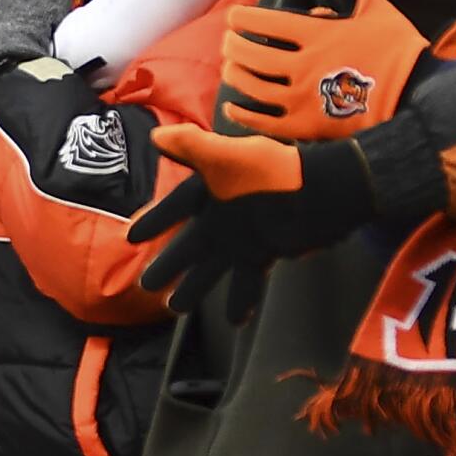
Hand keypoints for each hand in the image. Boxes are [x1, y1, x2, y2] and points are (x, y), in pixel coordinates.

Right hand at [129, 123, 375, 320]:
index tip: (132, 237)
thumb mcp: (229, 156)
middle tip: (147, 284)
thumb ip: (194, 147)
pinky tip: (235, 320)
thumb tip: (156, 135)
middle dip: (169, 264)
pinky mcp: (265, 253)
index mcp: (211, 189)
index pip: (175, 206)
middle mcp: (223, 216)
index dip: (155, 220)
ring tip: (176, 308)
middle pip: (189, 245)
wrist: (323, 192)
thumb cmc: (275, 170)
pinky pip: (247, 281)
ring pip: (212, 268)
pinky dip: (242, 300)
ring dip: (195, 288)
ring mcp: (243, 237)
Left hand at [220, 0, 430, 139]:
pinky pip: (262, 122)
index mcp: (315, 33)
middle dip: (232, 45)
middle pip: (249, 53)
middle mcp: (302, 64)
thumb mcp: (374, 5)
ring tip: (231, 68)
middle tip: (229, 42)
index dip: (241, 19)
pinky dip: (241, 114)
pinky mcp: (305, 126)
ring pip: (250, 85)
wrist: (417, 96)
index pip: (262, 21)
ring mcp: (302, 97)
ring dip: (234, 74)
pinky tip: (233, 107)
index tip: (235, 18)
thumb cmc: (397, 48)